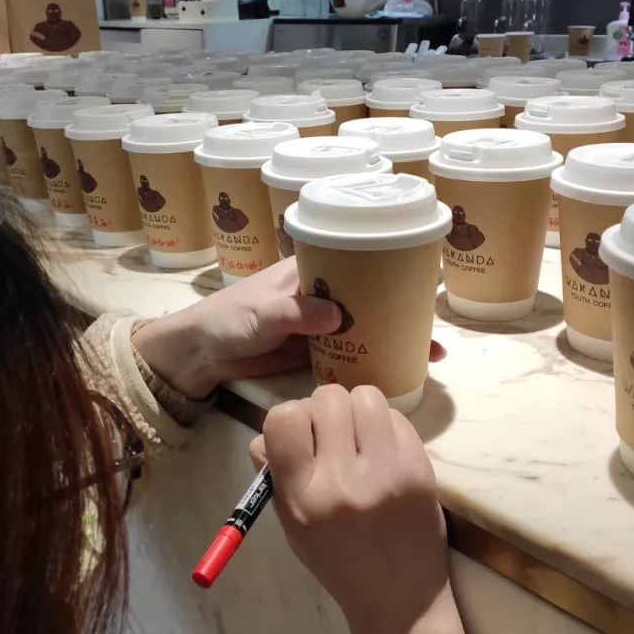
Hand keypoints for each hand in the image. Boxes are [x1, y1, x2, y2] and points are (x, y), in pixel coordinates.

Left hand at [132, 258, 446, 398]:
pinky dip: (372, 360)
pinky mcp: (314, 350)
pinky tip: (395, 371)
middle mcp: (321, 293)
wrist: (200, 354)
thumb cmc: (228, 319)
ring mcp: (319, 323)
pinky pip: (350, 352)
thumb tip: (339, 316)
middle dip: (402, 311)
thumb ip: (297, 313)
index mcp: (309, 269)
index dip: (390, 271)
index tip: (421, 284)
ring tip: (427, 355)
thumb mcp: (262, 313)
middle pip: (370, 297)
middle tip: (433, 332)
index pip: (358, 262)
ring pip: (365, 327)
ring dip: (393, 338)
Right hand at [250, 385, 466, 633]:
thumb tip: (268, 432)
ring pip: (366, 395)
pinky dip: (385, 425)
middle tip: (331, 433)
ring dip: (357, 409)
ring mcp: (387, 471)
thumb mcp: (292, 523)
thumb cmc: (337, 556)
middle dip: (324, 408)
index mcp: (304, 497)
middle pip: (327, 398)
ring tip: (359, 436)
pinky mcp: (420, 467)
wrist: (399, 594)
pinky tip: (383, 450)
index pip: (284, 419)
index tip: (300, 432)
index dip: (290, 416)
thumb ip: (275, 473)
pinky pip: (397, 415)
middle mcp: (344, 481)